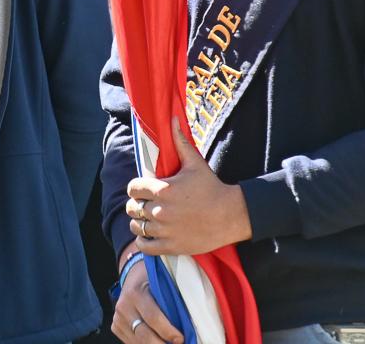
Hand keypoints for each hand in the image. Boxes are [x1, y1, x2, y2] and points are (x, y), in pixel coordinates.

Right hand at [111, 242, 183, 343]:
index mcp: (135, 293)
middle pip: (144, 335)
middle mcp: (124, 307)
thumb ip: (171, 302)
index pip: (153, 317)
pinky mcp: (116, 326)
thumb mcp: (161, 283)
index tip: (180, 339)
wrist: (132, 274)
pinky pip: (132, 343)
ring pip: (137, 342)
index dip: (168, 331)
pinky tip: (157, 340)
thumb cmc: (152, 279)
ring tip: (168, 343)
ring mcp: (118, 318)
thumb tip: (187, 325)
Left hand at [124, 119, 252, 255]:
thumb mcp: (195, 163)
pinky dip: (143, 241)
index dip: (137, 188)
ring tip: (149, 219)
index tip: (144, 189)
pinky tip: (150, 235)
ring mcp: (165, 230)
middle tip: (148, 204)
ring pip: (136, 226)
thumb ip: (179, 142)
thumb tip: (172, 118)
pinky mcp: (171, 246)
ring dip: (139, 222)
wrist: (232, 215)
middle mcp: (160, 210)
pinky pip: (145, 246)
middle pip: (132, 207)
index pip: (132, 188)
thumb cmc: (212, 187)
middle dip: (138, 204)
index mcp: (162, 189)